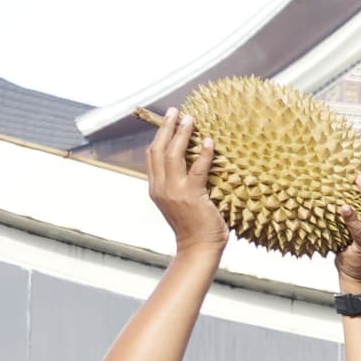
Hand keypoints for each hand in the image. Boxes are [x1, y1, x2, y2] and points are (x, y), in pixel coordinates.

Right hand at [145, 109, 226, 259]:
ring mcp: (174, 191)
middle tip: (175, 111)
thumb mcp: (180, 203)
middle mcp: (161, 187)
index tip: (167, 122)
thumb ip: (179, 185)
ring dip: (181, 134)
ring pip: (173, 155)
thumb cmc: (195, 227)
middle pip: (158, 150)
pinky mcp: (192, 196)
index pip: (152, 156)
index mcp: (156, 188)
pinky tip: (208, 141)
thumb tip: (191, 166)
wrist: (199, 248)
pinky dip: (203, 153)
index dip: (159, 136)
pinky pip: (198, 169)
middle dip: (166, 128)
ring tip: (189, 119)